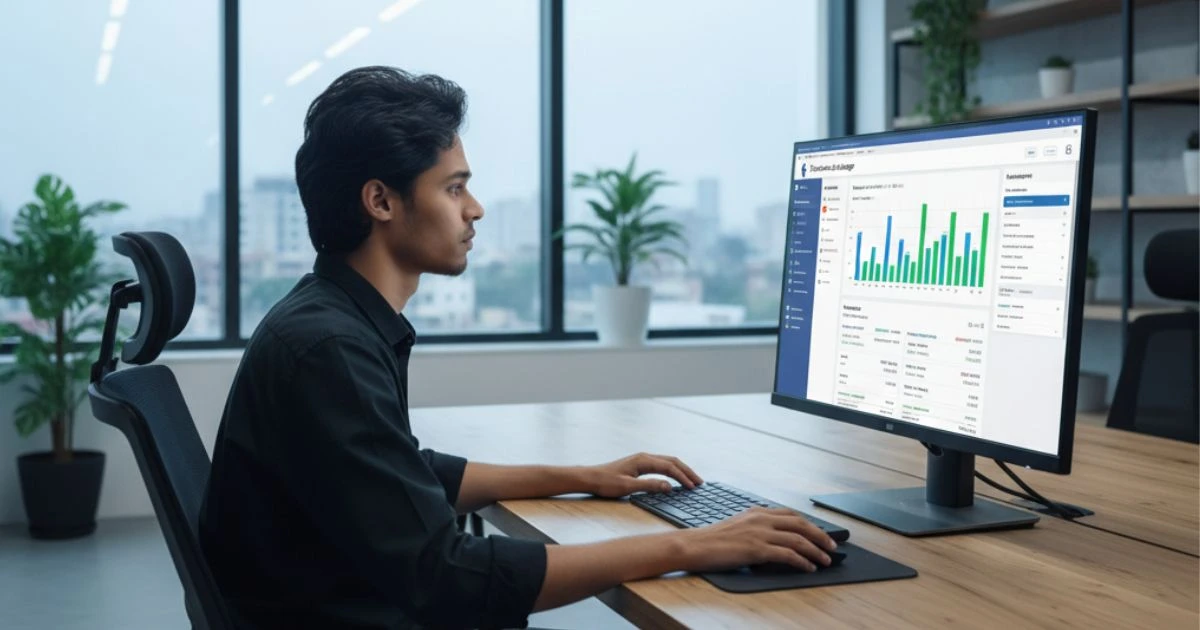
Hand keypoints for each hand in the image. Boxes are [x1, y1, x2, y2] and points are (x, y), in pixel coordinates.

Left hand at [583, 452, 703, 497]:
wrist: (590, 478)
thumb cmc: (606, 482)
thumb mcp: (628, 487)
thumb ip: (650, 486)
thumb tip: (669, 486)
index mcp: (643, 460)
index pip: (669, 467)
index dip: (683, 477)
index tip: (693, 487)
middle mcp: (644, 457)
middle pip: (672, 461)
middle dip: (687, 471)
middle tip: (700, 482)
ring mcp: (642, 459)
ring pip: (667, 462)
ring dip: (681, 470)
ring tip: (692, 480)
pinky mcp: (638, 464)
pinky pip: (661, 465)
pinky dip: (672, 470)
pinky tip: (675, 478)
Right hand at [679, 507, 838, 572]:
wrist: (694, 545)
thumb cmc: (711, 540)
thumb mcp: (736, 526)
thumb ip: (755, 528)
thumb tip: (772, 539)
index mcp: (756, 512)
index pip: (790, 515)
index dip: (809, 524)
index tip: (820, 533)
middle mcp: (761, 519)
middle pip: (800, 524)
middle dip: (820, 535)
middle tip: (832, 546)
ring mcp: (759, 533)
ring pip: (798, 539)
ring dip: (816, 550)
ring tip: (826, 560)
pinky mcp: (757, 549)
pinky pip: (788, 555)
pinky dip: (803, 561)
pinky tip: (809, 567)